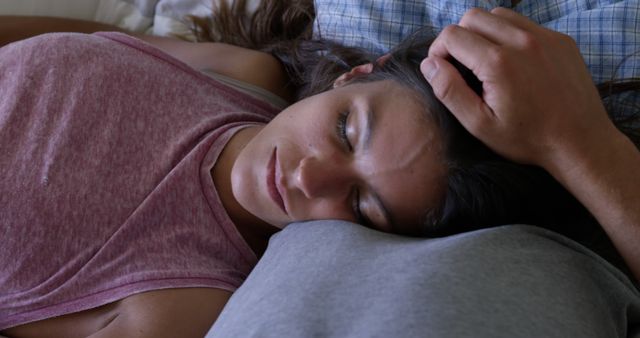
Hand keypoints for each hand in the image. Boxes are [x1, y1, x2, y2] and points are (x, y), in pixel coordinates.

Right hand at [420, 7, 619, 169]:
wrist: (580, 142)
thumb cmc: (527, 138)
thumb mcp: (479, 124)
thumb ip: (449, 91)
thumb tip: (429, 64)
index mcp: (498, 63)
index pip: (452, 35)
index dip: (438, 51)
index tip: (442, 70)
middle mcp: (521, 41)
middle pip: (473, 17)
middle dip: (458, 38)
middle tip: (461, 65)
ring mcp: (545, 36)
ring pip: (498, 15)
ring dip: (483, 32)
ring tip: (485, 61)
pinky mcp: (560, 39)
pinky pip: (524, 23)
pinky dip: (509, 36)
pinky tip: (512, 63)